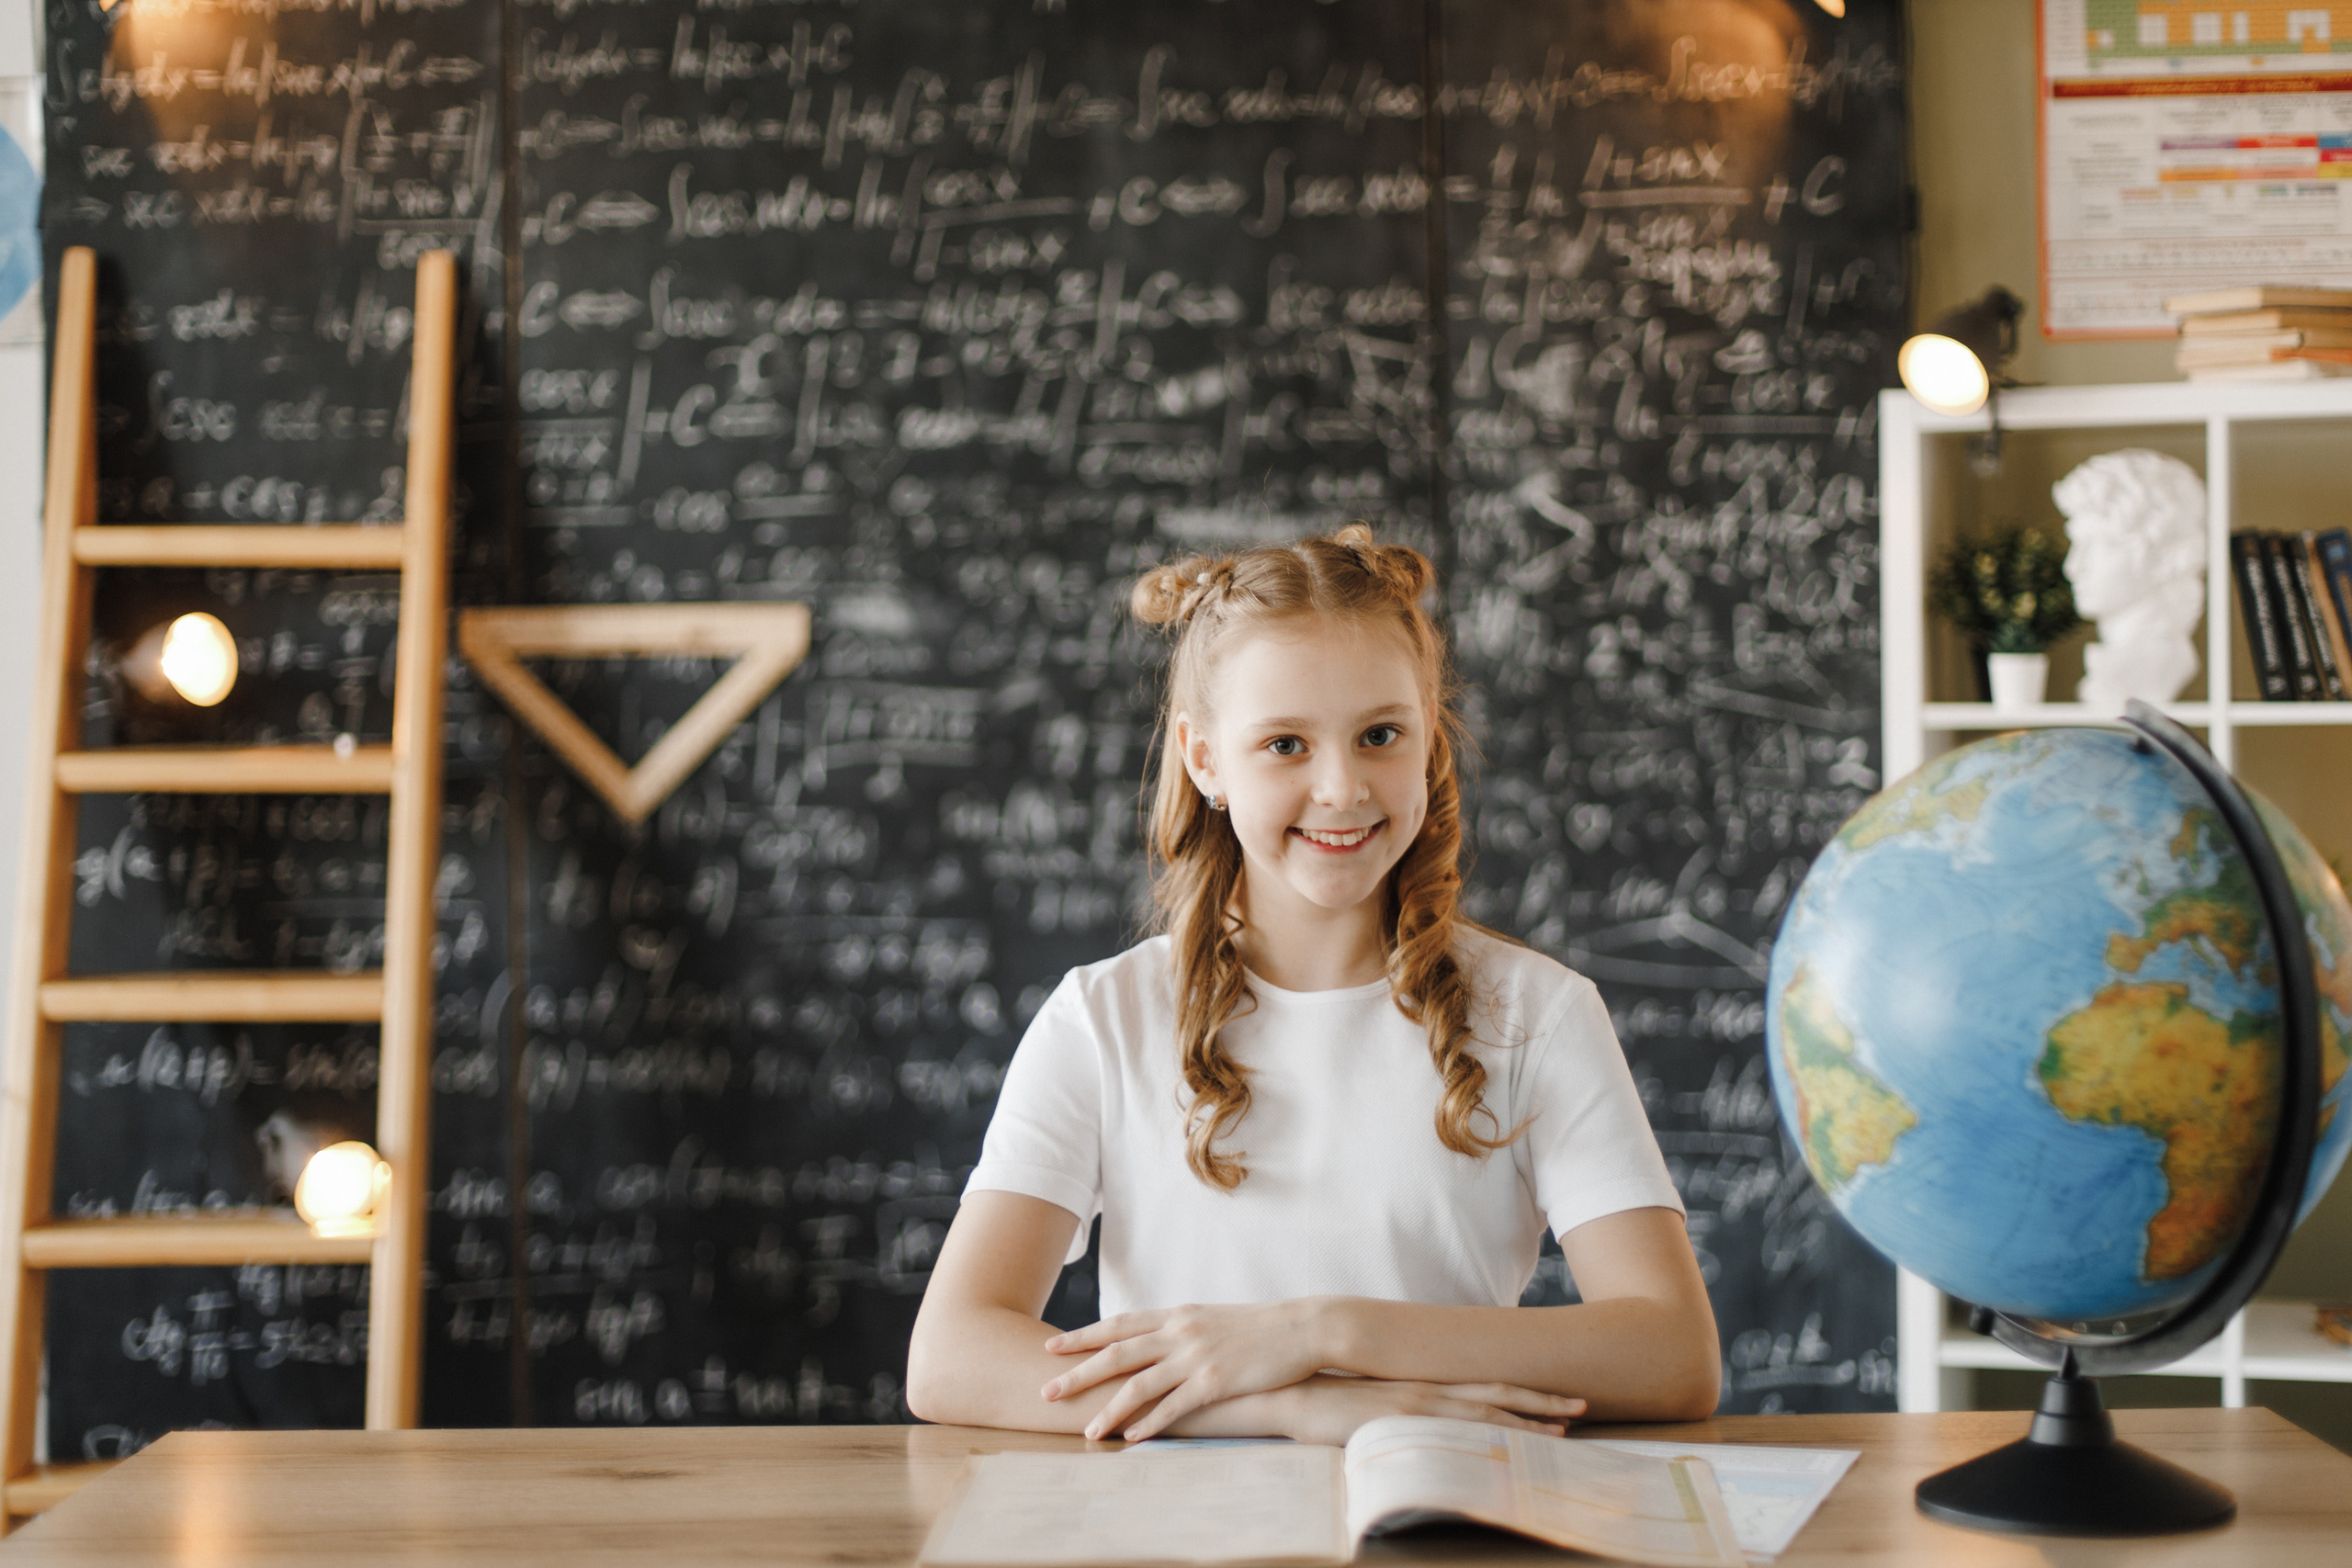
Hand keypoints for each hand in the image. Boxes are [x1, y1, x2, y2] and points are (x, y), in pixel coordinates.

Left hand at [1041, 1301, 1331, 1440]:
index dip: (1083, 1335)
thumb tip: (1154, 1341)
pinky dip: (1150, 1423)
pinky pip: (1174, 1406)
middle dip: (1079, 1372)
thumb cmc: (1259, 1327)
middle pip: (1118, 1353)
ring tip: (1086, 1429)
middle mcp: (1180, 1332)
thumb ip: (1180, 1329)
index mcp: (1177, 1314)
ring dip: (1109, 1409)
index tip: (1052, 1345)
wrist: (1302, 1327)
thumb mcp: (1212, 1318)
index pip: (1119, 1324)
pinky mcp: (1216, 1380)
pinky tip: (1132, 1438)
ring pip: (1140, 1384)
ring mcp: (1197, 1356)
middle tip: (1046, 1388)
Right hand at [1272, 1374, 1585, 1446]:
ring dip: (1525, 1421)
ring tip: (1562, 1429)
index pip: (1486, 1386)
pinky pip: (1452, 1431)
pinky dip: (1483, 1437)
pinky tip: (1505, 1449)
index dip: (1525, 1394)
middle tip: (1582, 1406)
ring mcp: (1417, 1405)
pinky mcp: (1401, 1421)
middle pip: (1497, 1393)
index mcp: (1425, 1384)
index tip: (1559, 1402)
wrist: (1292, 1394)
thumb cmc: (1329, 1402)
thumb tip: (1430, 1425)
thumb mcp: (1377, 1404)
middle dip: (1542, 1403)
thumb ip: (1406, 1409)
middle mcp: (1429, 1390)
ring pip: (1484, 1411)